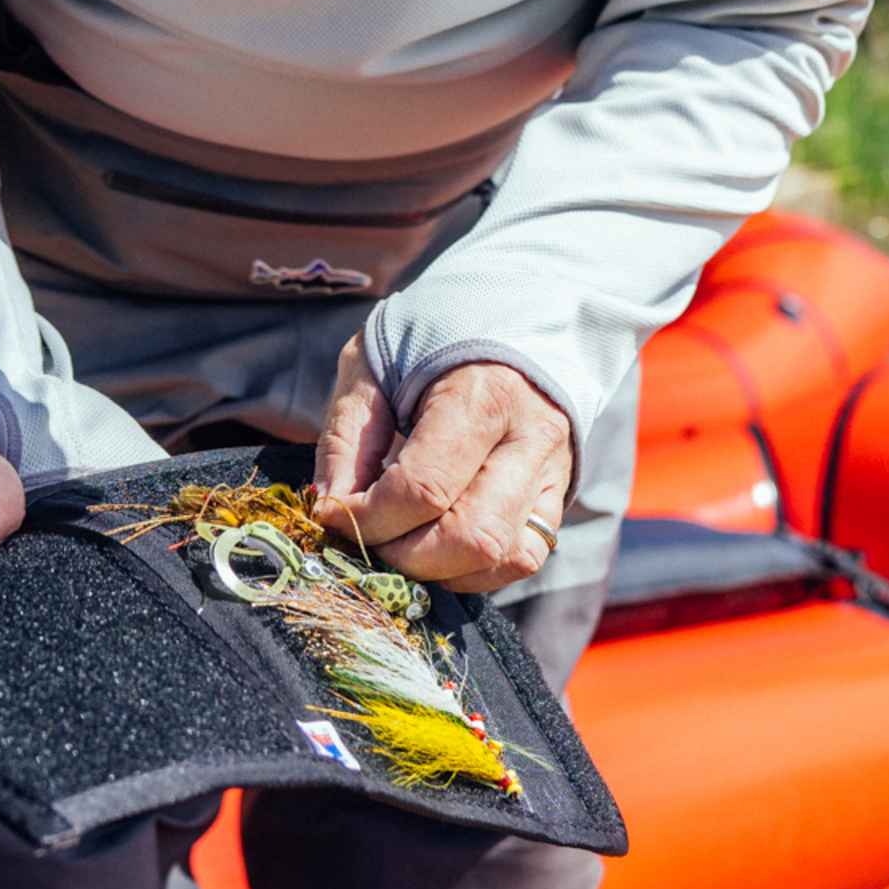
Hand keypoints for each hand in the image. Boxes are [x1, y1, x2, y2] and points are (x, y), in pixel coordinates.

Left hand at [312, 339, 572, 594]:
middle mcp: (529, 438)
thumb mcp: (371, 366)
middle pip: (470, 536)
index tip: (334, 513)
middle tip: (366, 538)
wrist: (509, 318)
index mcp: (482, 395)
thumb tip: (330, 507)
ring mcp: (552, 472)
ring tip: (399, 544)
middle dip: (402, 556)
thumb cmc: (431, 339)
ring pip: (502, 557)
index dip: (368, 519)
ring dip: (439, 571)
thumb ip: (347, 438)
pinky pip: (523, 558)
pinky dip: (473, 571)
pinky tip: (437, 550)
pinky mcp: (557, 496)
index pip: (424, 489)